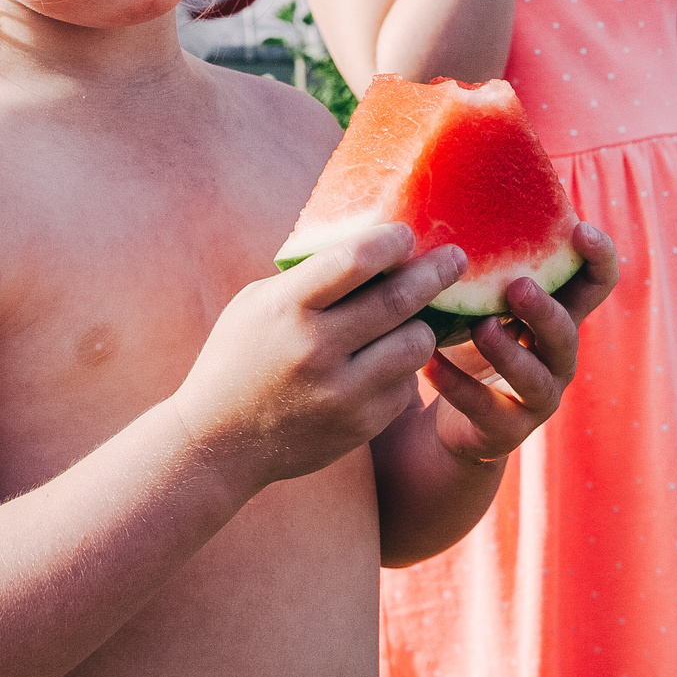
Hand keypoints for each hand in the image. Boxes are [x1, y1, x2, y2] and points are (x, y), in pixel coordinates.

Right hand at [170, 225, 457, 490]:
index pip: (355, 259)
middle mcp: (316, 348)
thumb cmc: (239, 358)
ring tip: (418, 317)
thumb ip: (308, 279)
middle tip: (456, 258)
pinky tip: (385, 363)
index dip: (391, 241)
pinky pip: (404, 386)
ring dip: (423, 326)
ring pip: (415, 345)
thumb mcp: (258, 304)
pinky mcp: (359, 425)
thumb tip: (371, 248)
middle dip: (435, 273)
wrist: (220, 441)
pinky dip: (401, 370)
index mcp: (287, 307)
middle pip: (398, 300)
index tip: (407, 235)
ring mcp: (341, 392)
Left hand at [422, 222, 618, 464]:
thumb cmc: (473, 337)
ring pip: (536, 378)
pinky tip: (428, 363)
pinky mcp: (506, 428)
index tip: (580, 230)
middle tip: (518, 286)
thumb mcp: (483, 296)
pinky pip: (484, 409)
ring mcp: (537, 396)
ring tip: (480, 329)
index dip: (598, 258)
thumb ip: (484, 258)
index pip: (596, 284)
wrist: (459, 418)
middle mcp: (556, 355)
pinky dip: (456, 385)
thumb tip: (448, 182)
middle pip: (567, 332)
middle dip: (545, 310)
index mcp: (557, 314)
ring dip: (509, 352)